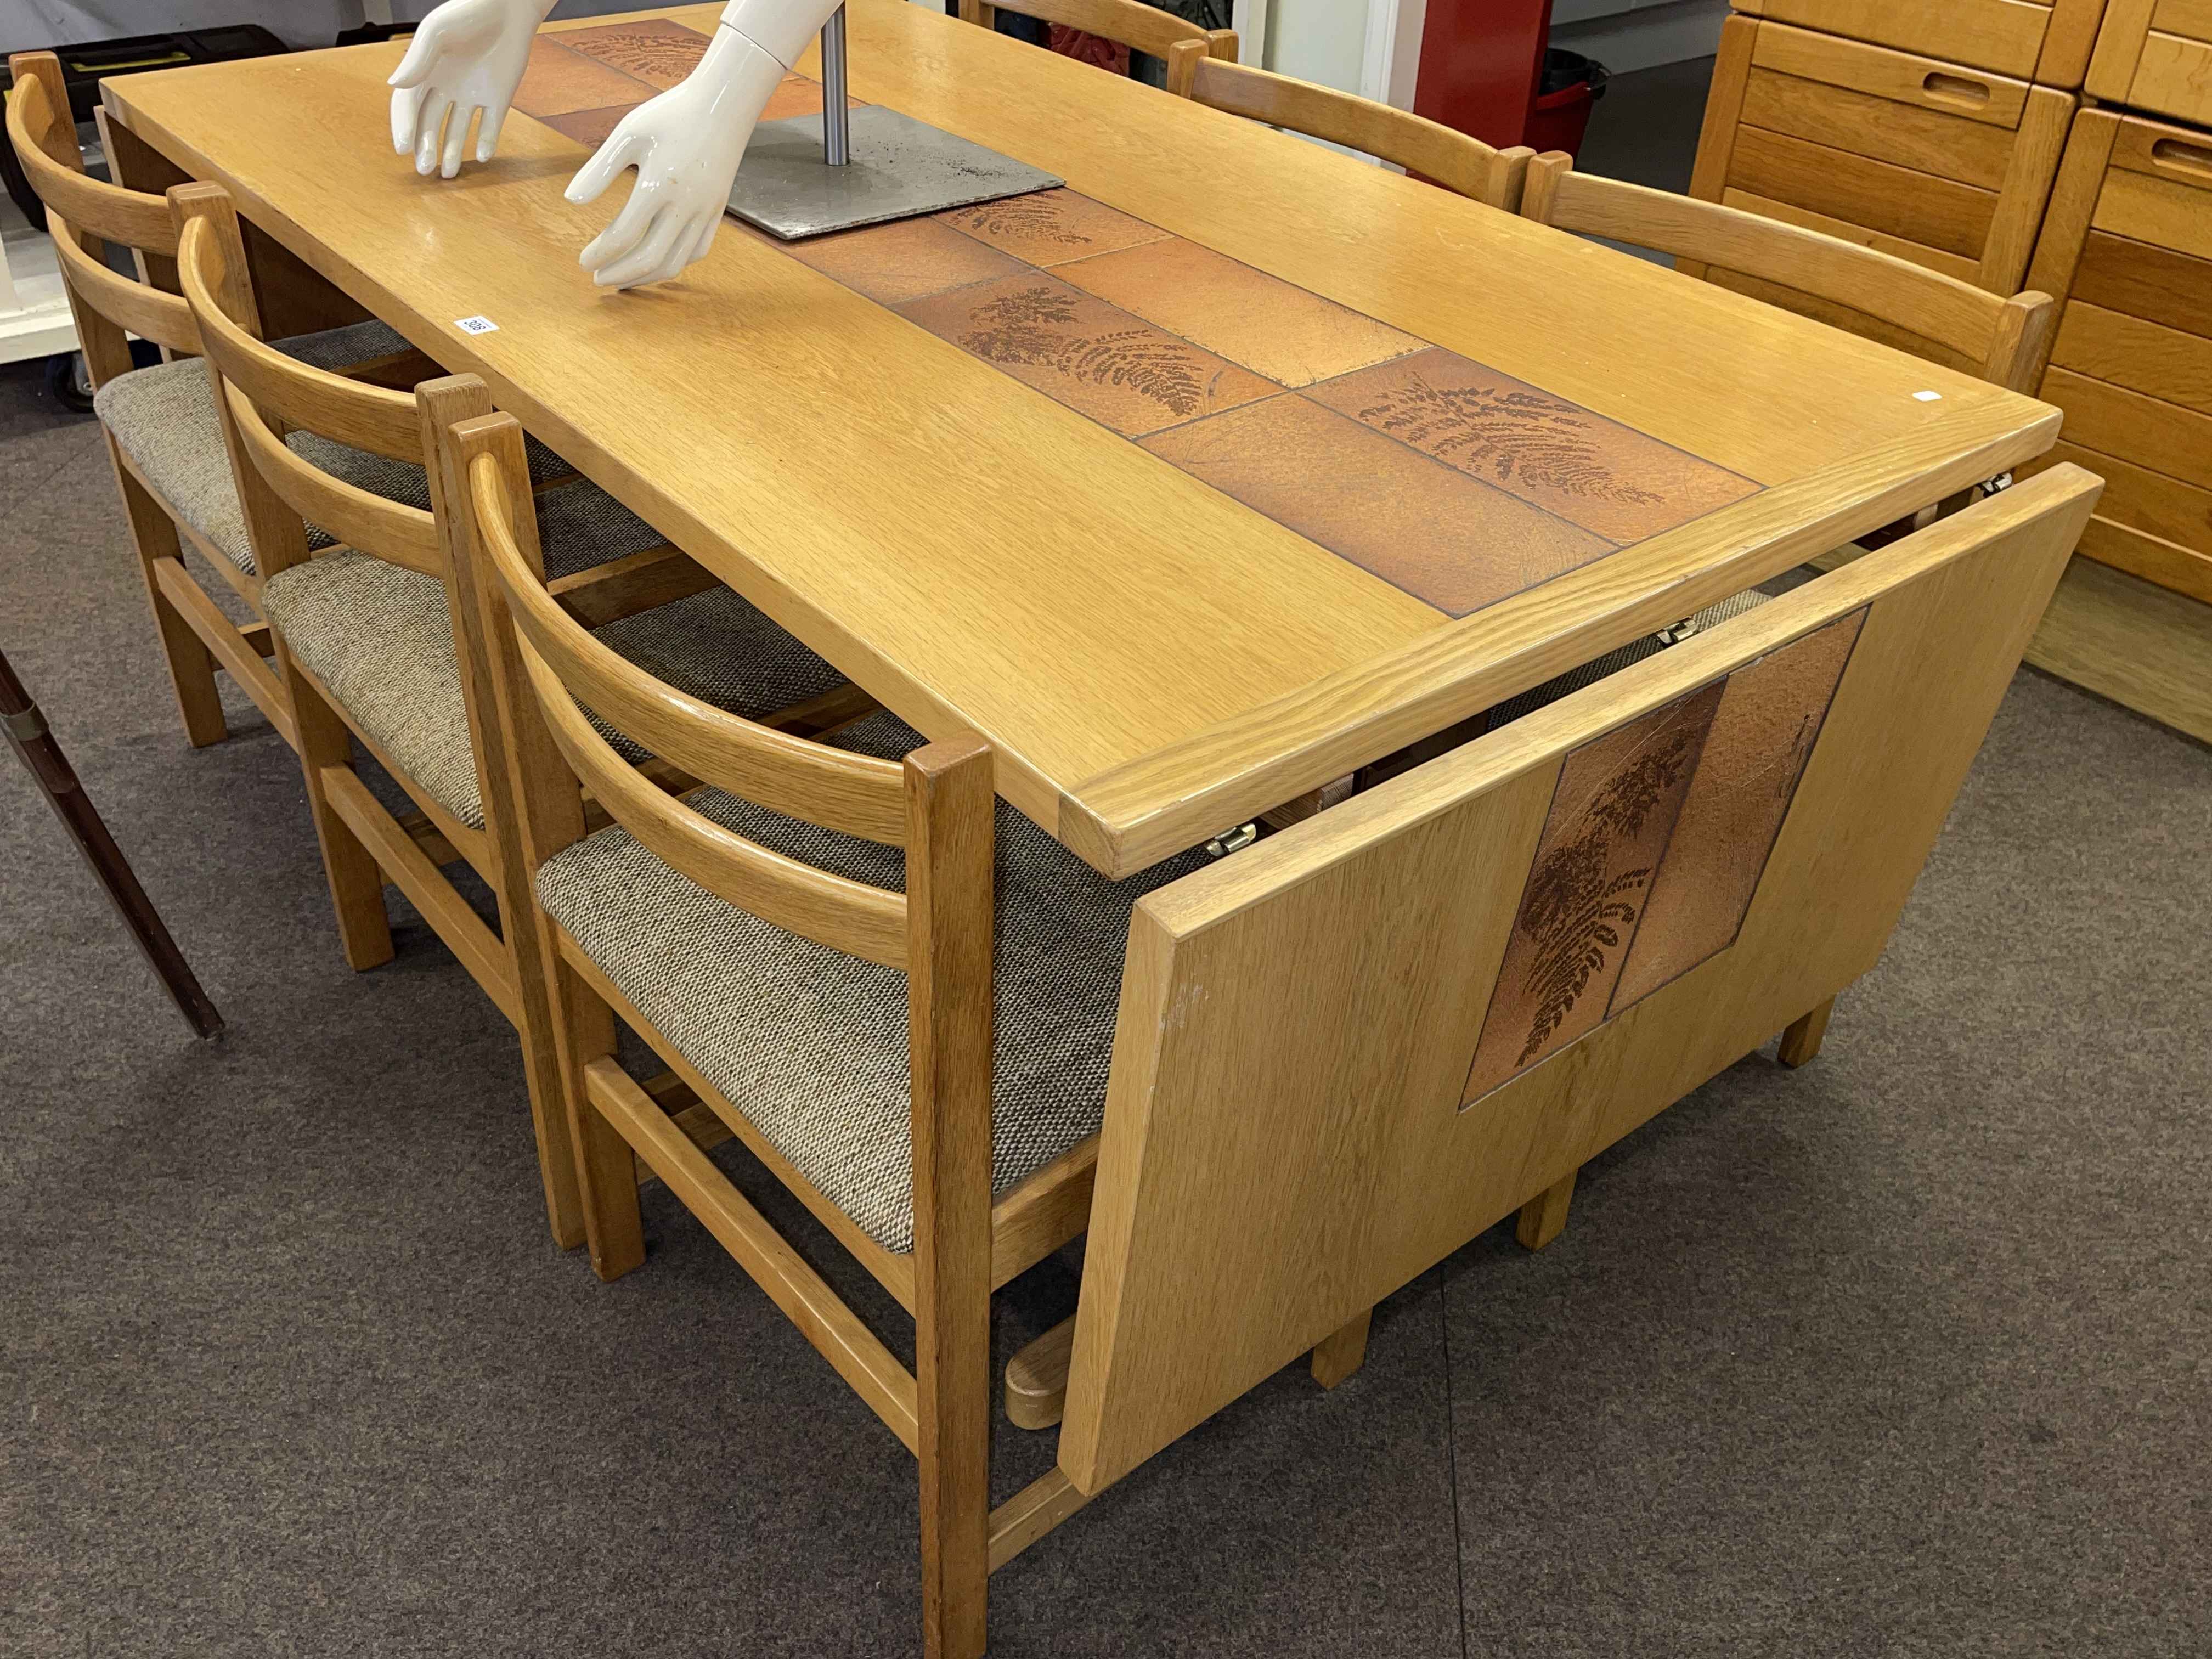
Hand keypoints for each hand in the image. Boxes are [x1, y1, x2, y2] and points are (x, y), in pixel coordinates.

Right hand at [389, 0, 554, 177]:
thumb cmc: (467, 13)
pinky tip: (482, 156)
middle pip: (430, 123)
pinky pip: (491, 126)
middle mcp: (446, 86)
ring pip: (458, 130)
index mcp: (426, 71)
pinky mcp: (498, 98)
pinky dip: (486, 141)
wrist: (508, 8)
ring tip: (448, 174)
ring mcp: (472, 94)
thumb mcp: (437, 34)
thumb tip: (395, 86)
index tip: (403, 149)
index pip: (409, 106)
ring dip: (453, 151)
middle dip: (426, 147)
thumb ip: (418, 60)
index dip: (404, 127)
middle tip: (425, 171)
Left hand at [563, 24, 785, 287]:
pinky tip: (656, 262)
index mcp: (658, 186)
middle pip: (650, 258)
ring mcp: (704, 213)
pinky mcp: (716, 212)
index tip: (583, 261)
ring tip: (623, 278)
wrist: (722, 106)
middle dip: (620, 274)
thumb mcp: (628, 133)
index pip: (624, 235)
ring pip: (675, 262)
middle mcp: (684, 206)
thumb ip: (599, 169)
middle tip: (597, 278)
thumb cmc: (671, 115)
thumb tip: (571, 200)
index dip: (600, 253)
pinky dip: (674, 264)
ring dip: (646, 277)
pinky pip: (696, 251)